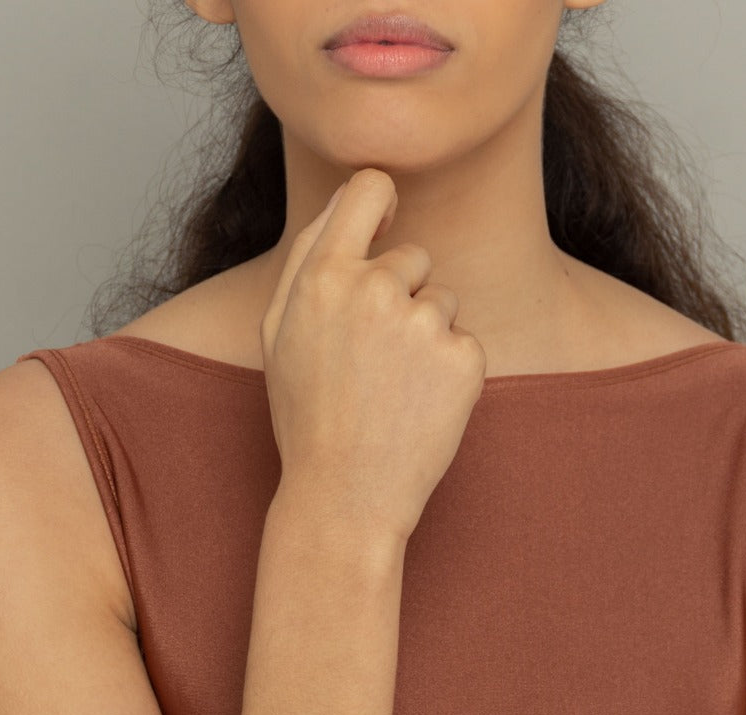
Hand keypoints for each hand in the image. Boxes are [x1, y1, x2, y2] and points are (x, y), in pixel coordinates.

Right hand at [260, 167, 487, 547]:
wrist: (345, 497)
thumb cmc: (307, 415)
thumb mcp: (279, 333)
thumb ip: (310, 256)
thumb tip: (350, 196)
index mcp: (323, 276)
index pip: (368, 187)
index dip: (381, 201)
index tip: (385, 223)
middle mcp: (375, 289)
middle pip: (413, 257)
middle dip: (401, 297)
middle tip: (372, 362)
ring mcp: (425, 324)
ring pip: (443, 302)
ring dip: (427, 337)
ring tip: (393, 390)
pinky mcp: (464, 360)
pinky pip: (466, 343)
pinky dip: (450, 373)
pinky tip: (419, 407)